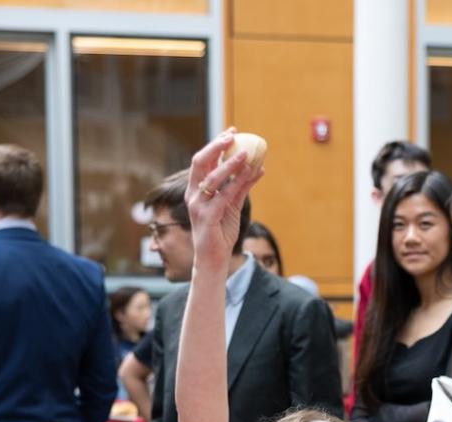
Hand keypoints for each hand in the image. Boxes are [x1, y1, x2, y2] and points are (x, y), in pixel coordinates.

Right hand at [186, 129, 263, 276]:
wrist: (215, 260)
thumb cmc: (221, 233)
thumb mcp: (233, 205)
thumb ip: (242, 187)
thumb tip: (258, 167)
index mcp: (196, 190)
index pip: (202, 160)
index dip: (215, 144)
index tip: (232, 131)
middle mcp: (193, 195)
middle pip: (200, 163)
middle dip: (216, 146)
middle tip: (233, 135)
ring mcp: (198, 206)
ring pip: (213, 178)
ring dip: (230, 164)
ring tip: (246, 153)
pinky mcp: (207, 218)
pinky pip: (224, 196)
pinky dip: (238, 183)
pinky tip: (252, 173)